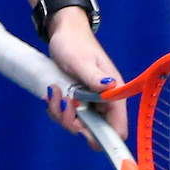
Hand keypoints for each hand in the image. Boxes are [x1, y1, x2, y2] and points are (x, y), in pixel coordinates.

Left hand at [43, 6, 127, 146]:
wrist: (63, 32)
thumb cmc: (74, 43)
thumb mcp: (80, 61)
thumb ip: (94, 77)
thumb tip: (111, 87)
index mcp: (114, 94)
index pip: (118, 130)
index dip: (102, 137)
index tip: (82, 128)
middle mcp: (105, 102)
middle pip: (94, 132)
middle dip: (73, 122)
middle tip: (62, 102)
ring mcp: (90, 102)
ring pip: (78, 125)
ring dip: (61, 113)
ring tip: (53, 90)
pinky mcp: (78, 101)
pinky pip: (67, 116)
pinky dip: (56, 109)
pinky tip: (51, 92)